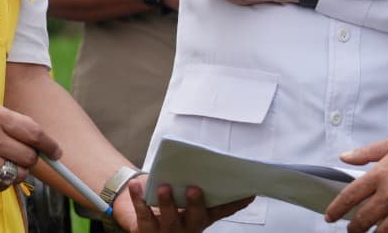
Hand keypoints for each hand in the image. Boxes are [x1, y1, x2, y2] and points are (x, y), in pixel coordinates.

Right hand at [0, 104, 59, 190]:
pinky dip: (2, 182)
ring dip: (18, 172)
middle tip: (24, 156)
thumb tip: (44, 145)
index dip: (50, 145)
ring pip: (17, 175)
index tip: (57, 152)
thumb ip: (17, 126)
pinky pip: (0, 186)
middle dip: (31, 159)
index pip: (34, 134)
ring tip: (6, 163)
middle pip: (29, 157)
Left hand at [119, 176, 254, 232]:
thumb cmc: (167, 202)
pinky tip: (137, 185)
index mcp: (200, 217)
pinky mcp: (146, 229)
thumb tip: (206, 161)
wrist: (138, 217)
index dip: (236, 203)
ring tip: (164, 187)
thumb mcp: (184, 194)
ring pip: (168, 219)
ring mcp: (167, 231)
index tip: (250, 192)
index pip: (221, 210)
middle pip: (195, 217)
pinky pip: (142, 214)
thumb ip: (196, 184)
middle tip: (194, 189)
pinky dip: (139, 199)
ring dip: (167, 202)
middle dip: (195, 204)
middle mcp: (187, 227)